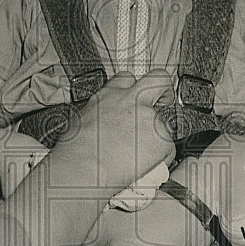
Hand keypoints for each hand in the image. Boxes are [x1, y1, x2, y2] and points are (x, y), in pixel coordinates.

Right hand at [55, 69, 175, 190]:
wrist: (84, 166)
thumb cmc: (75, 150)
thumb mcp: (80, 120)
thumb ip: (97, 114)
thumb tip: (100, 124)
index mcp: (109, 95)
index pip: (127, 78)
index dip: (134, 88)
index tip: (136, 97)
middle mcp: (131, 101)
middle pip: (158, 79)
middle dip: (164, 89)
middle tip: (164, 102)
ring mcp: (149, 118)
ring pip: (164, 121)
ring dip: (158, 134)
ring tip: (146, 151)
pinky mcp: (161, 138)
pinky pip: (169, 147)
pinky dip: (162, 157)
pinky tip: (149, 164)